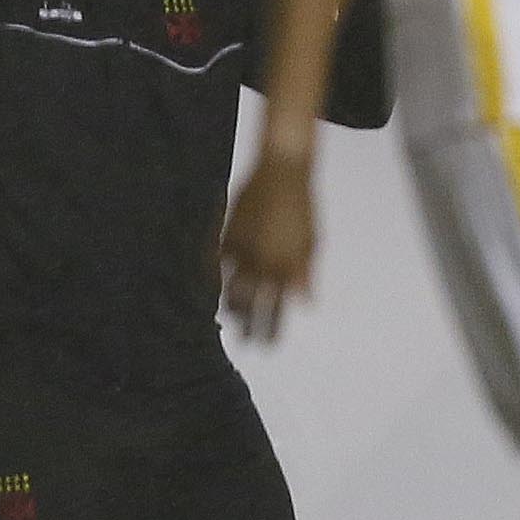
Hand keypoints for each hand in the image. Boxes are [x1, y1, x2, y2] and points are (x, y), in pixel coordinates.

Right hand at [216, 151, 315, 343]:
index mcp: (287, 267)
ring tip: (228, 317)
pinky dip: (212, 274)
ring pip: (231, 287)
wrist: (283, 174)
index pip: (278, 308)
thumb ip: (304, 273)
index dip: (272, 329)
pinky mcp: (229, 234)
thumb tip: (305, 302)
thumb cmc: (302, 208)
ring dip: (230, 305)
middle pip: (252, 305)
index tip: (269, 344)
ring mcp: (244, 249)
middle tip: (245, 341)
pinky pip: (216, 260)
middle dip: (248, 326)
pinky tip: (208, 285)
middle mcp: (263, 263)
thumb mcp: (310, 243)